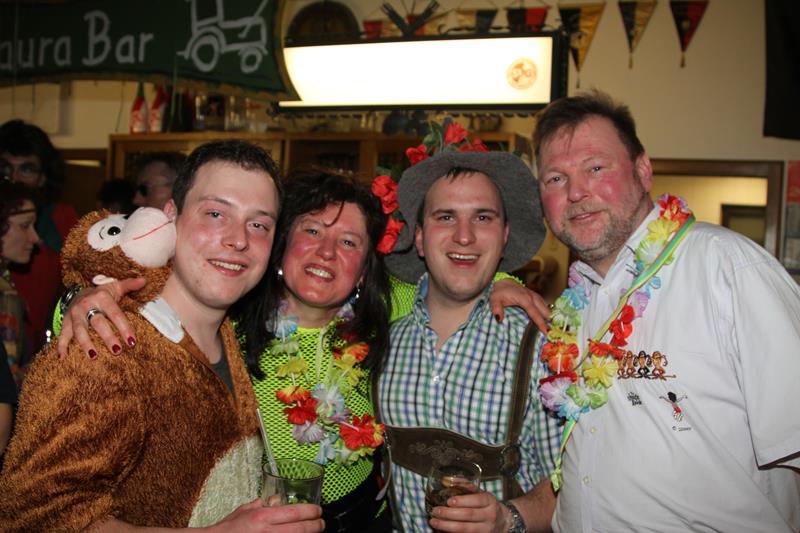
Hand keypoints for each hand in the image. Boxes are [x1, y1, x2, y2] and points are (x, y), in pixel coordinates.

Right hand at [57, 278, 144, 358]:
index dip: (124, 327)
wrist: (78, 292)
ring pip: (79, 329)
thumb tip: (144, 280)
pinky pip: (62, 334)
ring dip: (85, 343)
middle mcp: (86, 305)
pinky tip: (63, 357)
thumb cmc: (101, 294)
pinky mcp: (65, 321)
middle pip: (97, 322)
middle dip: (107, 337)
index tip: (132, 341)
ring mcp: (74, 313)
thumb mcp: (115, 287)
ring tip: (94, 356)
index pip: (115, 313)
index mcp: (101, 297)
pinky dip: (61, 346)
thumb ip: (129, 285)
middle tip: (117, 351)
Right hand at [206, 499, 323, 532]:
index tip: (318, 510)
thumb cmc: (228, 529)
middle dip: (316, 526)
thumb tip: (277, 499)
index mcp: (262, 517)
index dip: (311, 512)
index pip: (294, 513)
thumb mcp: (245, 510)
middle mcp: (267, 532)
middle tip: (322, 523)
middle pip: (300, 529)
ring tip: (314, 531)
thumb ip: (263, 504)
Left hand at [429, 489, 508, 532]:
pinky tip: (442, 529)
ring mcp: (486, 528)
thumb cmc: (487, 504)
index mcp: (489, 501)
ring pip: (465, 528)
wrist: (502, 521)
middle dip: (450, 514)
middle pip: (469, 515)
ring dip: (447, 525)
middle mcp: (489, 515)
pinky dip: (452, 532)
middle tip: (435, 511)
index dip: (462, 501)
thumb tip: (447, 480)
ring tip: (434, 521)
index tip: (449, 501)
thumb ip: (466, 486)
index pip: (477, 500)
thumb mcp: (481, 492)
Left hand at [490, 278, 550, 332]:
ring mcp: (535, 296)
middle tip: (551, 334)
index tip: (546, 331)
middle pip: (544, 311)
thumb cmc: (500, 292)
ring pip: (546, 308)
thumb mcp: (494, 299)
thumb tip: (499, 319)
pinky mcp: (536, 296)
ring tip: (551, 329)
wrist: (504, 282)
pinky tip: (547, 320)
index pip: (535, 312)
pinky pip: (544, 305)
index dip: (541, 322)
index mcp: (524, 299)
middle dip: (548, 322)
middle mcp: (532, 297)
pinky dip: (547, 313)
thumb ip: (496, 309)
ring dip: (549, 317)